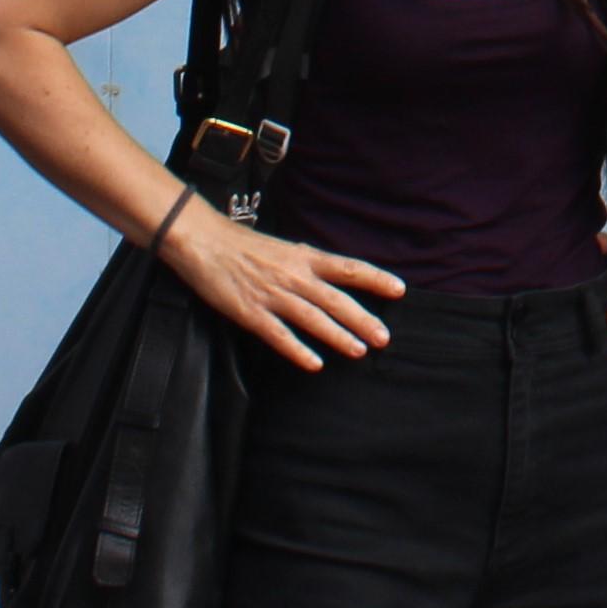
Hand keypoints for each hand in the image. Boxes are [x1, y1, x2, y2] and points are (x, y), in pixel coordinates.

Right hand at [161, 204, 403, 369]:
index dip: (376, 279)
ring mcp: (274, 295)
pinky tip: (314, 364)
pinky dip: (298, 350)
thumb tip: (332, 276)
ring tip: (359, 351)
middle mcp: (296, 276)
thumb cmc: (246, 246)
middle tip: (384, 338)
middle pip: (337, 300)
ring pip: (314, 319)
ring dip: (338, 337)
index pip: (350, 268)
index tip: (399, 290)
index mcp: (306, 257)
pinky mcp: (250, 313)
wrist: (206, 243)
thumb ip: (308, 264)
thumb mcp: (286, 248)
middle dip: (363, 320)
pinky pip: (279, 335)